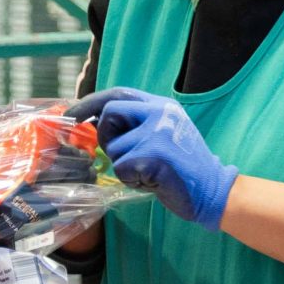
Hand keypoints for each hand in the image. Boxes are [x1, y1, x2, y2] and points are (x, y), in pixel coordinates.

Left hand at [68, 88, 237, 230]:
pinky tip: (152, 182)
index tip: (71, 117)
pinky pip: (121, 169)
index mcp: (163, 106)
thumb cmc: (183, 167)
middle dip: (106, 137)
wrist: (212, 189)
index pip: (118, 94)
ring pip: (113, 147)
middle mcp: (161, 113)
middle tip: (121, 154)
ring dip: (124, 165)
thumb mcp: (163, 134)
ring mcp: (157, 133)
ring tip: (148, 172)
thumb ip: (135, 124)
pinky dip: (131, 180)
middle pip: (109, 114)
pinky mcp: (153, 156)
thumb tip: (92, 121)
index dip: (90, 104)